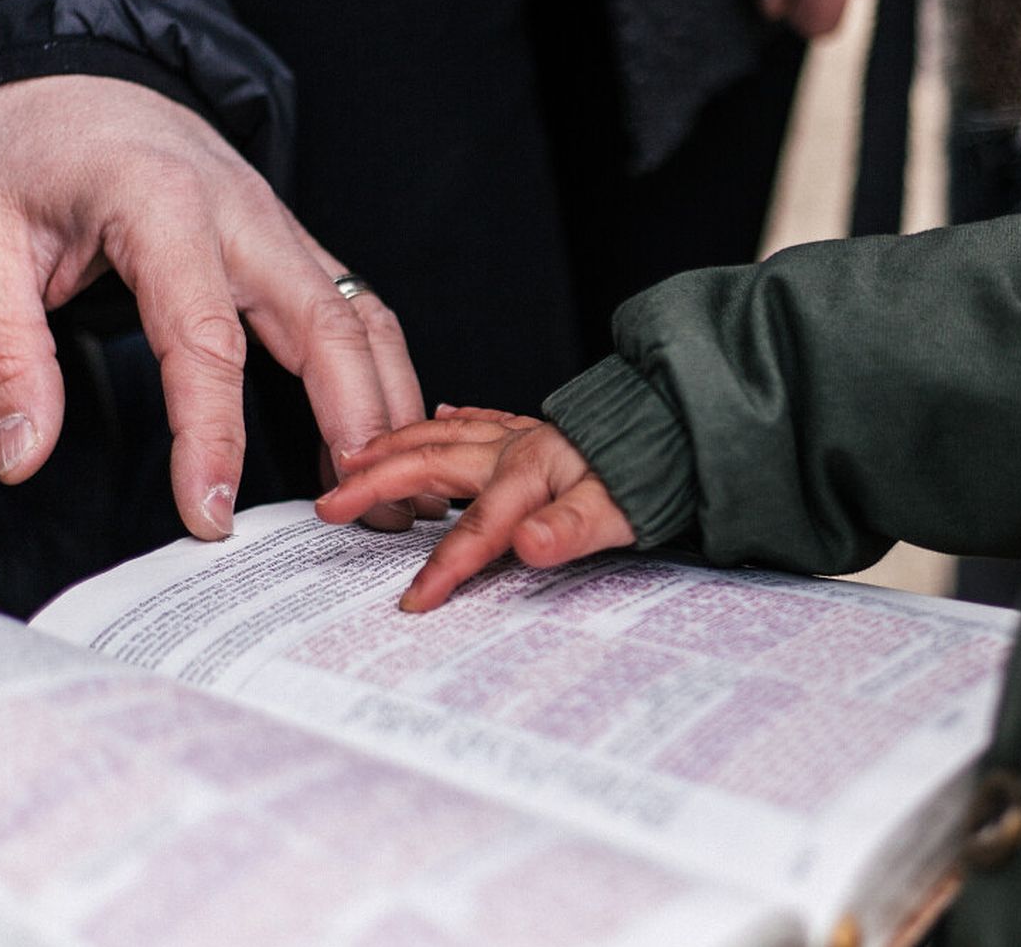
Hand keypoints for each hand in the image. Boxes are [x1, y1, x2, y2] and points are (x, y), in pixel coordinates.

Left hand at [0, 74, 431, 539]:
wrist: (69, 66)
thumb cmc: (20, 148)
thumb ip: (1, 352)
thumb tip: (22, 456)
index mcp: (161, 206)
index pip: (204, 340)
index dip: (212, 437)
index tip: (209, 517)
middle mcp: (243, 214)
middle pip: (329, 328)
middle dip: (356, 427)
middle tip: (366, 518)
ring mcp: (279, 225)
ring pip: (364, 320)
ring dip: (389, 406)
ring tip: (396, 494)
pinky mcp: (291, 242)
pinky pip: (357, 312)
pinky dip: (382, 377)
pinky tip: (378, 438)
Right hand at [318, 406, 634, 611]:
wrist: (689, 426)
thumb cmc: (657, 472)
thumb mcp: (623, 511)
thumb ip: (572, 529)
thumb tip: (529, 546)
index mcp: (531, 472)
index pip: (476, 530)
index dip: (443, 568)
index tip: (413, 603)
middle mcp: (518, 448)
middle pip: (433, 465)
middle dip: (378, 485)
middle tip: (331, 503)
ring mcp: (525, 435)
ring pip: (445, 434)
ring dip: (397, 446)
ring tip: (355, 456)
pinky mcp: (539, 430)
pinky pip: (482, 419)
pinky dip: (452, 420)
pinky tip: (440, 416)